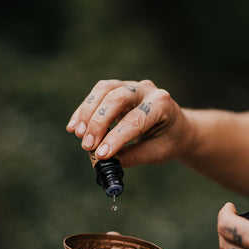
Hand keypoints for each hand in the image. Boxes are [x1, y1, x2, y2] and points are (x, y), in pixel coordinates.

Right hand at [66, 80, 188, 166]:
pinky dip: (83, 110)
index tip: (101, 154)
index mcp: (161, 104)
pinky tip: (74, 127)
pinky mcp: (118, 88)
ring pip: (104, 90)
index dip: (116, 137)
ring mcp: (131, 86)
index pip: (135, 120)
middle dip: (98, 122)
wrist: (175, 126)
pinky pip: (97, 94)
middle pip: (117, 98)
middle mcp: (146, 90)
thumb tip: (107, 162)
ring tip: (78, 134)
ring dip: (87, 112)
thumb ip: (133, 156)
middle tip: (87, 145)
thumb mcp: (157, 153)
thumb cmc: (168, 140)